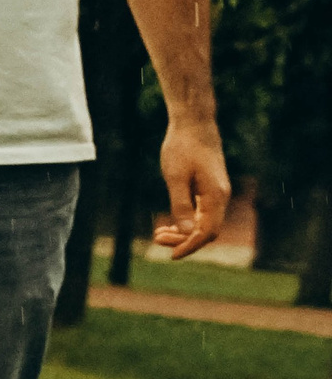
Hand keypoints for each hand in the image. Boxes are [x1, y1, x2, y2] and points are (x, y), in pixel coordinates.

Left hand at [152, 117, 228, 260]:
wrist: (194, 123)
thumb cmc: (182, 147)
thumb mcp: (176, 177)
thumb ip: (181, 204)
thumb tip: (185, 231)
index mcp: (216, 196)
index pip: (207, 232)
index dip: (190, 246)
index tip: (171, 255)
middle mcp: (221, 196)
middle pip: (206, 230)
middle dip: (183, 240)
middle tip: (157, 239)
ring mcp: (217, 192)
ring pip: (203, 222)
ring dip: (182, 231)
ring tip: (158, 234)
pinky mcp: (210, 187)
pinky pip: (202, 212)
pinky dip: (186, 221)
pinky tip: (169, 223)